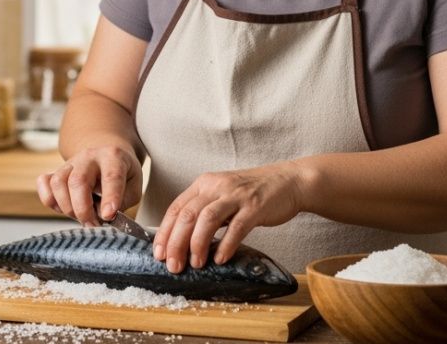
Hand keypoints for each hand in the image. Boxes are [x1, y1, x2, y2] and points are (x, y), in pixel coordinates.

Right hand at [37, 145, 142, 226]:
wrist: (107, 155)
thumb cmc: (123, 174)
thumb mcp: (133, 186)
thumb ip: (121, 202)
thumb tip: (102, 216)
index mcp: (113, 157)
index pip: (111, 176)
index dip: (110, 197)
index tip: (108, 216)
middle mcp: (89, 156)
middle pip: (78, 181)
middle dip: (83, 210)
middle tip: (93, 225)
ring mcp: (70, 163)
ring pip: (58, 183)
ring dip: (67, 208)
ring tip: (81, 217)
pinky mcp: (56, 170)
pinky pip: (44, 183)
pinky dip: (49, 199)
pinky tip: (63, 207)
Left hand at [153, 163, 303, 272]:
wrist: (288, 181)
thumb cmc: (252, 194)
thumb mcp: (221, 196)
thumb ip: (204, 212)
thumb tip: (181, 240)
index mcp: (204, 184)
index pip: (176, 208)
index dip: (165, 232)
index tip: (159, 254)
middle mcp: (216, 187)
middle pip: (188, 214)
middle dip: (176, 243)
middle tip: (173, 265)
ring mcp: (236, 196)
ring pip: (208, 219)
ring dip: (198, 244)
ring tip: (195, 264)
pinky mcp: (255, 206)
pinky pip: (237, 227)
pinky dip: (226, 244)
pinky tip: (221, 259)